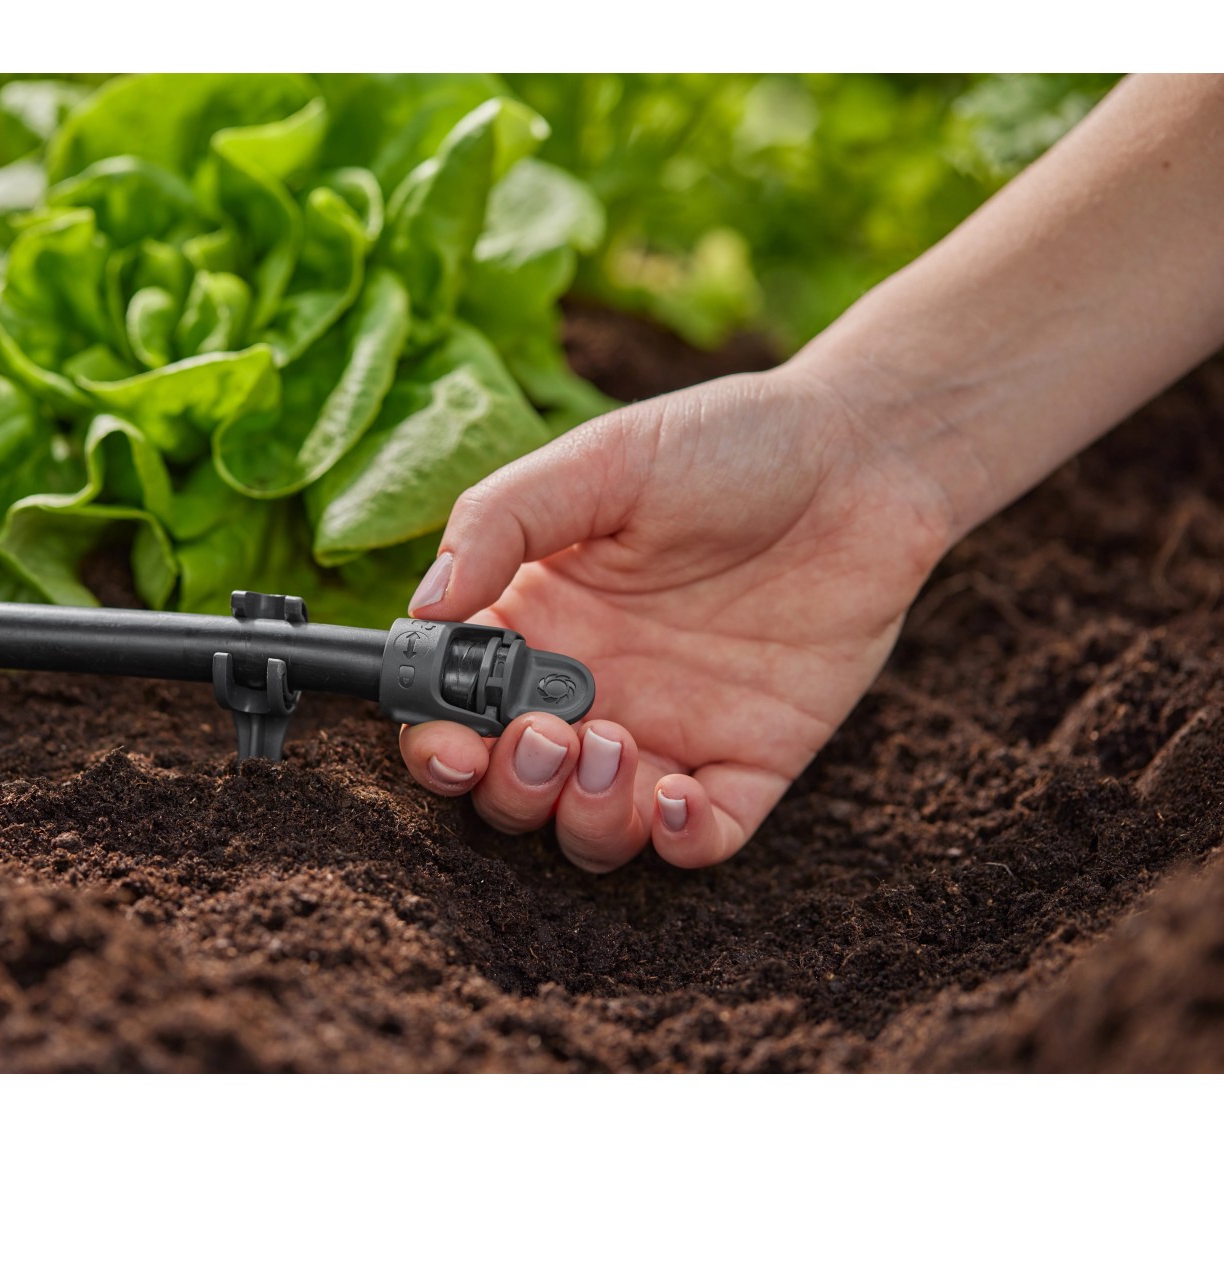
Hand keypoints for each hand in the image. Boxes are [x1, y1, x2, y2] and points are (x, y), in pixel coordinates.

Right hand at [399, 361, 954, 870]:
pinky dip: (679, 842)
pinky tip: (677, 800)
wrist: (862, 456)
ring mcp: (670, 730)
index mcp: (539, 620)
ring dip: (584, 818)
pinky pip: (704, 839)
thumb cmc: (724, 441)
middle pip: (514, 785)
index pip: (456, 705)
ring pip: (595, 829)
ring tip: (612, 749)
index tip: (447, 738)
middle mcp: (592, 687)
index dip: (435, 738)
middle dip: (510, 786)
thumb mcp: (600, 462)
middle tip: (546, 737)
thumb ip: (500, 523)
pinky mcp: (752, 758)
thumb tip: (423, 608)